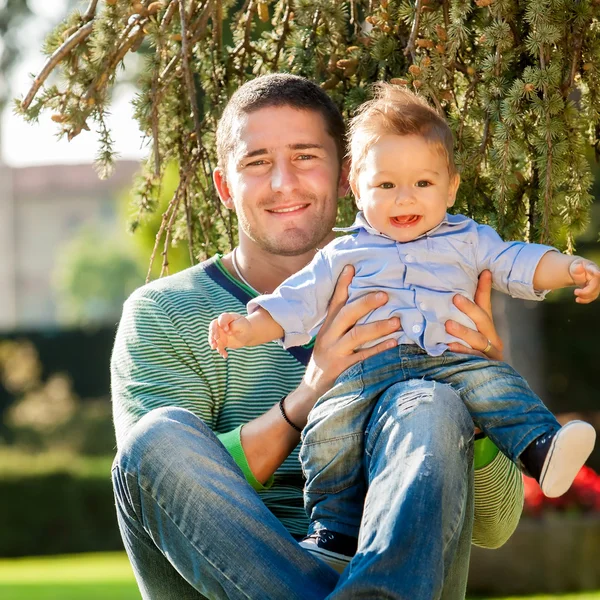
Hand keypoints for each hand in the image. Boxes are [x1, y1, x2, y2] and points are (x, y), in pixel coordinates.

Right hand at [208, 312, 250, 358]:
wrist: (247, 334)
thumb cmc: (244, 327)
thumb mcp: (242, 325)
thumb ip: (234, 326)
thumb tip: (227, 332)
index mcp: (227, 317)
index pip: (221, 318)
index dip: (222, 324)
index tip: (227, 330)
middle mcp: (221, 325)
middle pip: (213, 326)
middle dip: (213, 332)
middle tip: (216, 338)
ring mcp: (219, 333)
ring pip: (212, 337)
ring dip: (212, 342)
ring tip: (214, 347)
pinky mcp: (221, 341)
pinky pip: (218, 346)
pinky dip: (221, 351)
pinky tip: (225, 355)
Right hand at [301, 265, 400, 399]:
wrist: (310, 392)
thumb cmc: (325, 363)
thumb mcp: (327, 341)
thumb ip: (340, 326)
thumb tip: (362, 308)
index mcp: (326, 328)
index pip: (335, 302)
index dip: (342, 285)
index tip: (352, 267)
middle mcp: (329, 337)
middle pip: (347, 315)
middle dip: (366, 303)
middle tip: (385, 294)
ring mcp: (335, 353)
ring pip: (357, 335)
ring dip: (378, 327)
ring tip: (397, 320)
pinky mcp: (343, 369)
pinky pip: (364, 357)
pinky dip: (380, 349)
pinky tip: (394, 343)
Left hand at [445, 270, 503, 360]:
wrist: (487, 384)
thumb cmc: (471, 352)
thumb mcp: (467, 331)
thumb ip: (461, 316)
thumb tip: (450, 295)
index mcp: (486, 327)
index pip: (486, 305)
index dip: (485, 289)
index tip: (484, 273)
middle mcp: (491, 338)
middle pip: (482, 320)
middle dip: (469, 309)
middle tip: (455, 298)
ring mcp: (488, 354)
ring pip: (477, 341)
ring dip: (463, 332)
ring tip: (448, 326)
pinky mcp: (482, 367)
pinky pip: (472, 359)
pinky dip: (461, 352)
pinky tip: (448, 347)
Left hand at [570, 258, 599, 303]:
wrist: (578, 272)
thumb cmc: (577, 267)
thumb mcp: (574, 266)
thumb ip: (576, 267)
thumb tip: (579, 267)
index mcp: (592, 268)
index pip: (595, 270)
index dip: (596, 272)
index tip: (598, 273)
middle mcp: (597, 276)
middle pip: (595, 286)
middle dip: (585, 292)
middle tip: (575, 292)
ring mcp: (597, 284)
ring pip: (594, 293)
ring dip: (584, 297)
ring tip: (575, 293)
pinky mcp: (594, 290)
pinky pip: (592, 297)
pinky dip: (585, 300)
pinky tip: (577, 300)